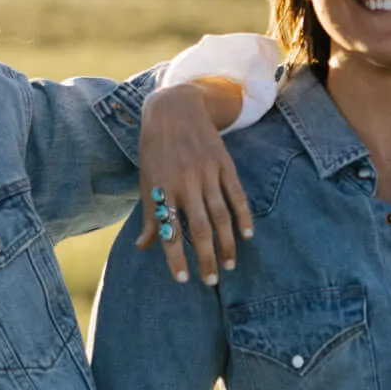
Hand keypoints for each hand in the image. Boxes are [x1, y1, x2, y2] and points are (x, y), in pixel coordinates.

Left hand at [135, 80, 252, 285]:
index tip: (183, 279)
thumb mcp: (146, 180)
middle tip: (211, 281)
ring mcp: (206, 173)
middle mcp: (185, 183)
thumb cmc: (155, 150)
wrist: (175, 108)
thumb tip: (143, 247)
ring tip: (229, 265)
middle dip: (206, 257)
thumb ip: (149, 215)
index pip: (169, 230)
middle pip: (199, 228)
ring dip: (226, 244)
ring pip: (220, 216)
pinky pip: (236, 195)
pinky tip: (247, 236)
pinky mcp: (223, 164)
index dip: (176, 257)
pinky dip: (243, 216)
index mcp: (162, 188)